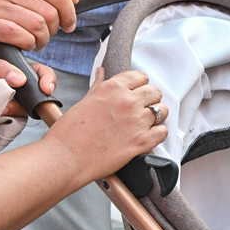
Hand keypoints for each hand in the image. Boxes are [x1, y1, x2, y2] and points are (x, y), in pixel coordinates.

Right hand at [0, 0, 76, 50]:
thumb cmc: (5, 5)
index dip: (70, 14)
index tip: (68, 25)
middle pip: (50, 14)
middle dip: (53, 30)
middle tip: (44, 34)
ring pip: (37, 26)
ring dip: (41, 39)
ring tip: (34, 40)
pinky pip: (18, 35)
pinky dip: (28, 43)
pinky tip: (24, 44)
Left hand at [0, 58, 56, 116]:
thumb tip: (18, 77)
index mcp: (2, 75)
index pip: (34, 74)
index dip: (44, 79)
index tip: (45, 88)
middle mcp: (5, 95)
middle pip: (32, 98)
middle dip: (25, 100)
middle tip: (8, 103)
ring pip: (21, 116)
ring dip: (7, 113)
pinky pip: (6, 132)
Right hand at [43, 68, 167, 184]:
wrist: (66, 158)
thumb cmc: (70, 131)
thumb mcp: (84, 101)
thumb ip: (99, 85)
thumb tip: (102, 72)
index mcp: (113, 88)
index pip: (141, 77)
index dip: (139, 85)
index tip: (135, 93)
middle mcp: (128, 102)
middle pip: (155, 92)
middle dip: (149, 99)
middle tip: (140, 109)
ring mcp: (137, 121)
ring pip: (162, 111)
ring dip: (155, 117)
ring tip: (142, 123)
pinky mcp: (142, 141)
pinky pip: (163, 132)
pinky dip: (157, 134)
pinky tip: (146, 136)